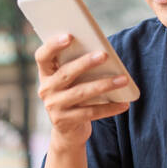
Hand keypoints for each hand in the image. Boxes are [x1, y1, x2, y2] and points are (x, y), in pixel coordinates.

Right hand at [34, 34, 130, 151]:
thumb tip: (103, 53)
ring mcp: (53, 107)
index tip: (70, 35)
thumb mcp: (72, 81)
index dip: (53, 45)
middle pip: (65, 73)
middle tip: (104, 55)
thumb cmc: (74, 96)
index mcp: (45, 74)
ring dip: (104, 85)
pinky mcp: (64, 122)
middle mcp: (45, 90)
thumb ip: (78, 67)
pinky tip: (124, 103)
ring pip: (81, 93)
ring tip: (123, 79)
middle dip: (85, 63)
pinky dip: (109, 108)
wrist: (68, 132)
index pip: (42, 56)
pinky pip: (90, 112)